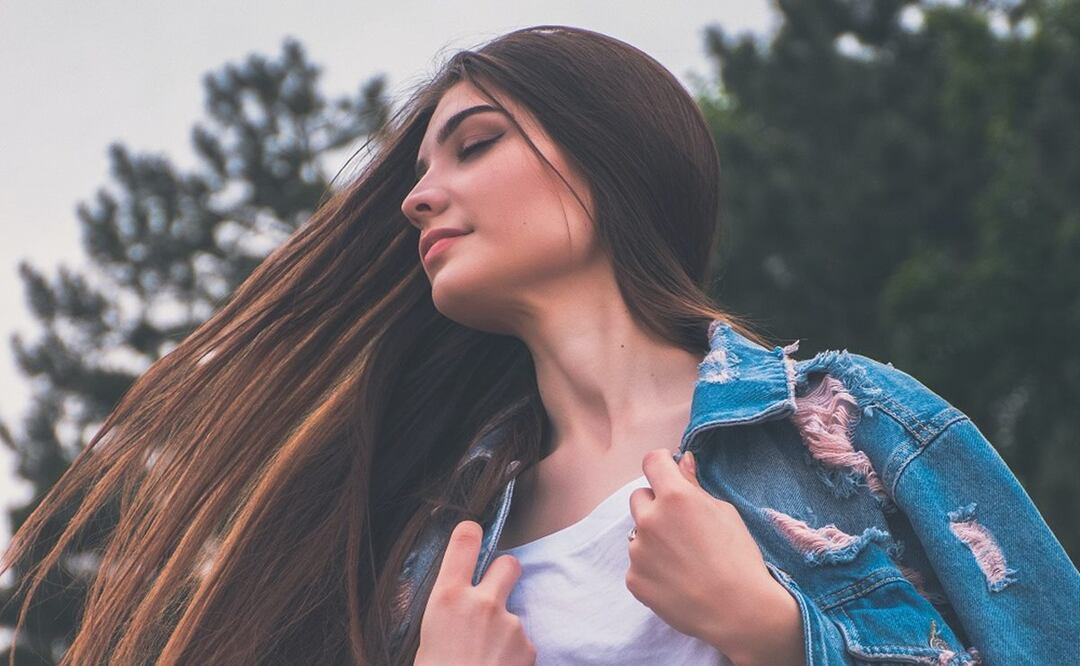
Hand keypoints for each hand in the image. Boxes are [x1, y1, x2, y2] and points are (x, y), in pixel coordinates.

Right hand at [414, 520, 536, 665]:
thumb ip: (443, 608)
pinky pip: (523, 640)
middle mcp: (482, 602)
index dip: (470, 532)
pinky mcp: (528, 646)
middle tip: (494, 590)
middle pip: (508, 563)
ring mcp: (509, 623)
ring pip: (514, 610)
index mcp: (447, 598)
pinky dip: (514, 652)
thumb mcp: (426, 636)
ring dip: (505, 626)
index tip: (473, 532)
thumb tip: (449, 598)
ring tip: (486, 655)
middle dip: (505, 573)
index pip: (465, 541)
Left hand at [626, 448, 803, 664]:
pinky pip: (638, 564)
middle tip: (682, 526)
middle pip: (639, 497)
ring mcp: (638, 551)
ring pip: (638, 533)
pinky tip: (677, 579)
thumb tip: (681, 461)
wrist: (739, 611)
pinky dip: (652, 568)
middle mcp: (649, 520)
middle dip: (656, 505)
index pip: (652, 462)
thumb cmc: (739, 558)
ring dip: (654, 539)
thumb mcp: (725, 513)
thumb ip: (695, 485)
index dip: (662, 465)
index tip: (669, 473)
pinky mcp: (634, 579)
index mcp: (674, 497)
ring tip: (684, 560)